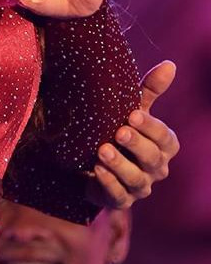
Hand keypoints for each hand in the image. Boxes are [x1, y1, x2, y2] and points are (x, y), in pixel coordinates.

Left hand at [90, 60, 179, 207]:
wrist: (93, 159)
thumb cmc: (119, 127)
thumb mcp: (131, 108)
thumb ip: (150, 90)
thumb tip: (170, 64)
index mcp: (162, 145)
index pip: (165, 138)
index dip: (151, 127)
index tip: (132, 114)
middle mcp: (156, 167)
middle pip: (153, 159)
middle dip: (136, 145)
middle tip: (118, 132)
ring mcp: (140, 186)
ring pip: (136, 180)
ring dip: (119, 166)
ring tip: (102, 151)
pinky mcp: (120, 200)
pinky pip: (118, 196)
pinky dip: (108, 184)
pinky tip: (95, 171)